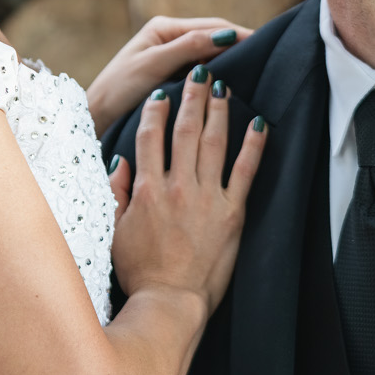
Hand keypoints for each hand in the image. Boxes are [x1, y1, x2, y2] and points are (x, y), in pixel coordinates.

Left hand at [87, 17, 251, 134]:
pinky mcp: (171, 74)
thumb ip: (189, 47)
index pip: (211, 26)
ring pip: (209, 53)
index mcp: (163, 27)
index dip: (239, 34)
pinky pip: (202, 69)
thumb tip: (226, 35)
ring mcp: (171, 55)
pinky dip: (218, 74)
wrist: (96, 113)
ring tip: (258, 69)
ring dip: (230, 60)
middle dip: (239, 44)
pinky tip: (233, 84)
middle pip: (213, 36)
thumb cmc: (119, 88)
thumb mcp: (154, 65)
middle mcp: (169, 36)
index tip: (264, 42)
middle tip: (269, 56)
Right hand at [107, 67, 266, 317]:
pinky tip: (260, 124)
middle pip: (184, 130)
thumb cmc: (140, 272)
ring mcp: (206, 198)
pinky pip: (245, 172)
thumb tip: (119, 161)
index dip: (156, 111)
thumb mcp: (114, 231)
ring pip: (212, 143)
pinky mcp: (231, 214)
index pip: (150, 137)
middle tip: (199, 72)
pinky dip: (253, 146)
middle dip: (191, 97)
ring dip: (218, 111)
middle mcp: (177, 187)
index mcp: (147, 189)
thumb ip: (117, 193)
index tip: (162, 93)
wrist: (169, 302)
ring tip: (223, 87)